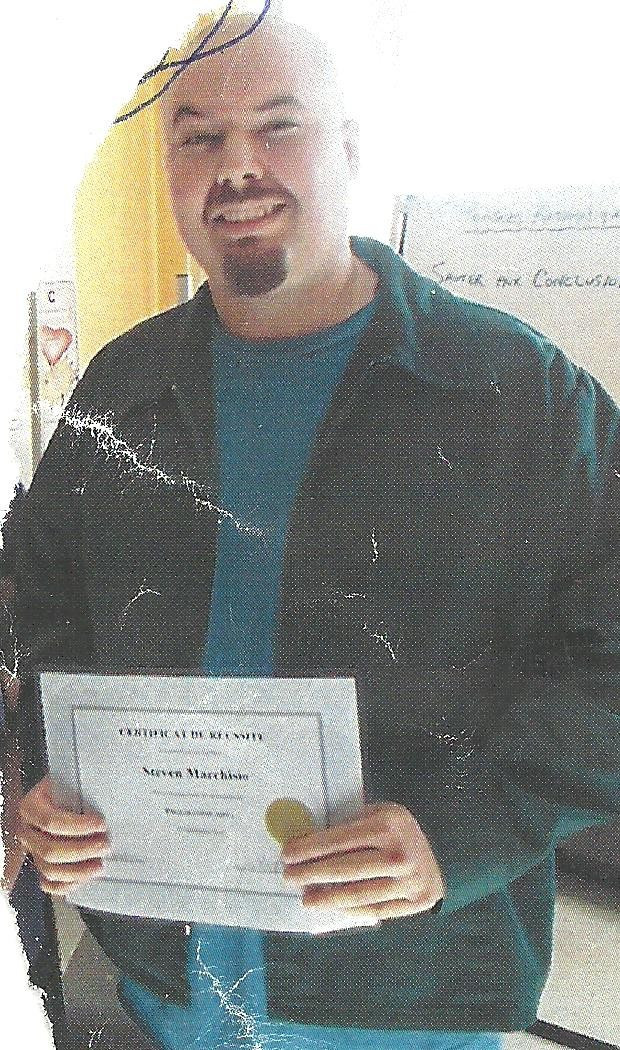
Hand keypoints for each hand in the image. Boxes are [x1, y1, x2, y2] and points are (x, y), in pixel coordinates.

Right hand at [17, 776, 109, 896]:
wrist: (63, 791)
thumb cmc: (71, 785)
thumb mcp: (73, 780)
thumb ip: (83, 790)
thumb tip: (108, 802)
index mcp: (31, 806)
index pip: (51, 821)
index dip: (78, 826)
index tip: (101, 823)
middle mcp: (27, 830)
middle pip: (49, 850)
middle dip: (81, 850)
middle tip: (105, 844)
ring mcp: (32, 850)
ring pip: (49, 870)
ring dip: (77, 871)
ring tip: (99, 864)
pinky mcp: (42, 864)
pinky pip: (49, 884)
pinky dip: (67, 884)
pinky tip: (84, 877)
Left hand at [282, 802, 444, 919]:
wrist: (444, 850)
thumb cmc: (398, 829)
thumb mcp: (379, 813)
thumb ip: (350, 824)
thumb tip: (307, 842)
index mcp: (388, 825)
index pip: (340, 839)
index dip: (310, 848)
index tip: (287, 854)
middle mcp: (399, 854)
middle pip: (346, 870)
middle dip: (312, 874)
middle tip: (289, 878)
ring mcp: (409, 881)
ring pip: (359, 894)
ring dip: (328, 899)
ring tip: (307, 900)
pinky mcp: (415, 902)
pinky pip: (376, 909)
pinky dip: (351, 910)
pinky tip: (334, 908)